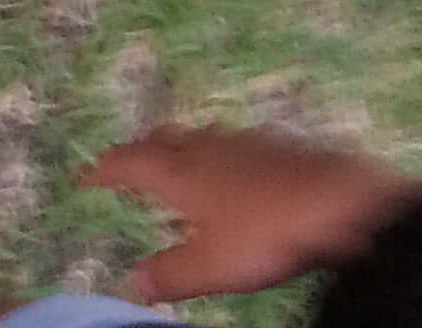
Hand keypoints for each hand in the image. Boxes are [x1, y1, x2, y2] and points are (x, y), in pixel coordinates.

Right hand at [81, 124, 407, 303]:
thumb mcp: (211, 265)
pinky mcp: (272, 146)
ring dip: (176, 148)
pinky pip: (226, 144)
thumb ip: (169, 273)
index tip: (84, 177)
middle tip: (124, 165)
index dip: (103, 170)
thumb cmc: (265, 233)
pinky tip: (229, 170)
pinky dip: (211, 154)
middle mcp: (203, 148)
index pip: (129, 163)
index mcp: (179, 172)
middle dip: (138, 151)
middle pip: (160, 140)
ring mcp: (240, 143)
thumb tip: (128, 283)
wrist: (337, 202)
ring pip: (195, 138)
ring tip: (174, 164)